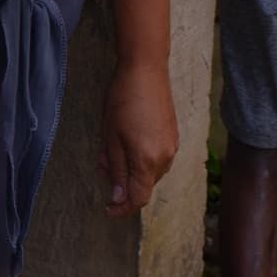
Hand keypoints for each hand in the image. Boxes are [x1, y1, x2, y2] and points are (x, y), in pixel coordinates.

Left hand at [100, 59, 178, 217]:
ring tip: (112, 149)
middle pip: (144, 186)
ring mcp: (172, 145)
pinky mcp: (173, 135)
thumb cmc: (123, 99)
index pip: (138, 198)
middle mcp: (165, 157)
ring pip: (150, 172)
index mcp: (148, 160)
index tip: (108, 208)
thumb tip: (118, 197)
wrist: (145, 69)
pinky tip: (128, 140)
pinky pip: (158, 158)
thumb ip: (116, 170)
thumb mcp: (111, 137)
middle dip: (122, 183)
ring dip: (131, 169)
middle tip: (103, 164)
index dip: (122, 208)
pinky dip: (141, 159)